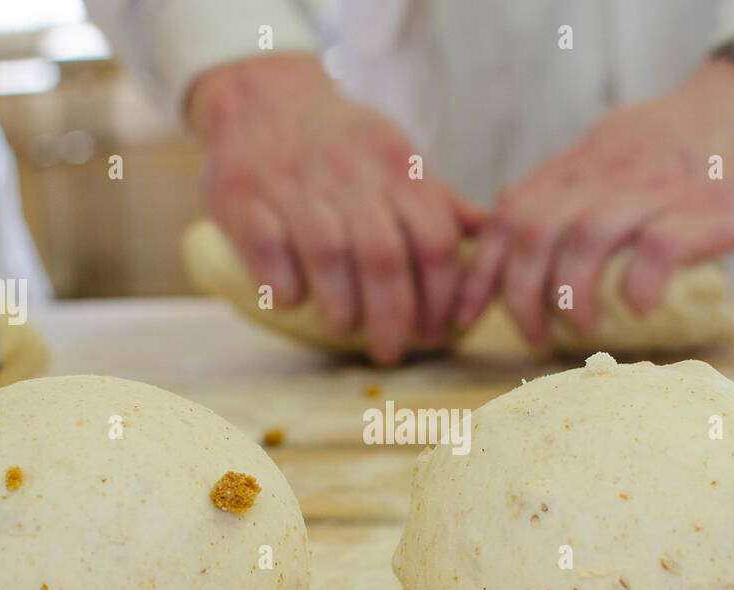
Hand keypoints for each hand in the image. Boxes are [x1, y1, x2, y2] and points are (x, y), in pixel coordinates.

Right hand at [189, 53, 483, 364]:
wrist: (260, 95)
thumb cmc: (338, 142)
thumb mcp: (394, 156)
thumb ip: (439, 200)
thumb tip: (490, 235)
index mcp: (397, 166)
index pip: (436, 241)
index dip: (440, 298)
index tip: (435, 334)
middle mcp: (350, 173)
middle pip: (385, 258)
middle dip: (393, 317)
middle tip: (390, 351)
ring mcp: (294, 183)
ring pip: (330, 257)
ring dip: (341, 308)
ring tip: (343, 327)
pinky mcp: (243, 197)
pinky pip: (271, 252)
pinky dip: (286, 286)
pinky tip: (295, 299)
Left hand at [456, 57, 733, 345]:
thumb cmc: (680, 143)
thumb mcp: (608, 149)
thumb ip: (562, 185)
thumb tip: (509, 213)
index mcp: (578, 167)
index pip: (509, 215)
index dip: (480, 269)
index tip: (466, 314)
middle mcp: (605, 176)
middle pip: (536, 234)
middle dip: (521, 296)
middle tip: (531, 335)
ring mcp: (652, 191)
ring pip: (586, 242)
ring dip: (574, 297)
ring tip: (582, 330)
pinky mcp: (699, 210)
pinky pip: (657, 250)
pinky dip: (639, 286)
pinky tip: (640, 308)